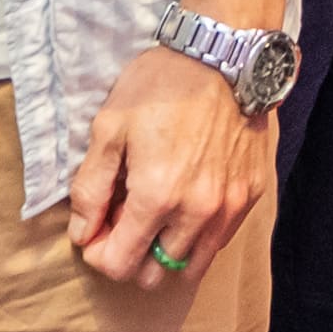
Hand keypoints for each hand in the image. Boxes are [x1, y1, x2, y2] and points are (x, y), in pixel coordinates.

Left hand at [70, 40, 272, 288]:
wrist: (223, 57)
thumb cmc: (162, 86)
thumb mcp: (109, 128)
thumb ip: (90, 188)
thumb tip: (83, 233)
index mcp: (156, 197)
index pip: (119, 265)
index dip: (98, 254)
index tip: (96, 230)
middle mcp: (196, 213)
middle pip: (154, 275)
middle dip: (132, 255)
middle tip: (125, 219)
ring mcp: (228, 207)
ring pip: (192, 265)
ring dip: (166, 251)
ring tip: (157, 214)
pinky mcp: (250, 196)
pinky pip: (220, 240)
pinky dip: (199, 235)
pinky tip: (187, 201)